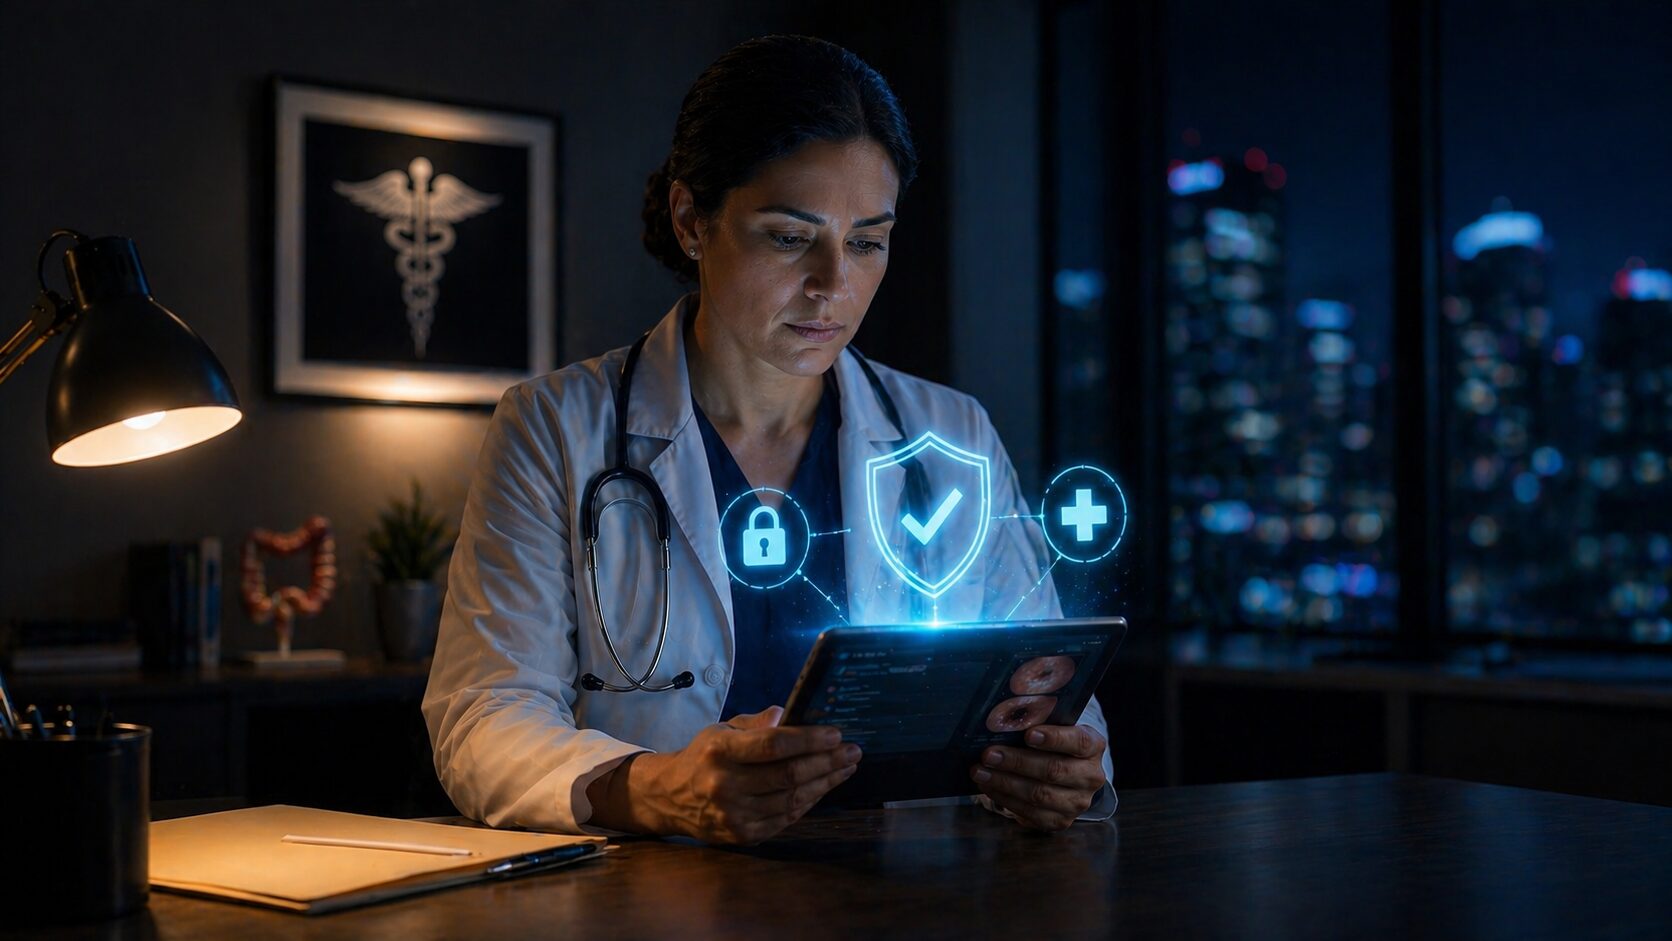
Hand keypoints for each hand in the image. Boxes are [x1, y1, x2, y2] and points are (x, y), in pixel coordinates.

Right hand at [599, 706, 860, 843]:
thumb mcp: (722, 730)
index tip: (835, 734)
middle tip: (852, 751)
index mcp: (720, 751)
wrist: (669, 797)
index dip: (808, 741)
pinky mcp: (742, 834)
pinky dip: (808, 802)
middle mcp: (725, 785)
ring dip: (825, 783)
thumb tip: (786, 714)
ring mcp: (734, 814)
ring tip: (846, 768)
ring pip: (792, 799)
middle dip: (826, 762)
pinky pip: (785, 818)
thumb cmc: (703, 756)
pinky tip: (823, 787)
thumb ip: (756, 724)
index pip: (773, 746)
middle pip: (788, 775)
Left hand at [970, 723, 1105, 831]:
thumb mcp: (1055, 729)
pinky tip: (988, 787)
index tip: (1029, 734)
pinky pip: (1030, 813)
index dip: (1054, 739)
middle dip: (1017, 762)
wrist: (1068, 776)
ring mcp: (1078, 802)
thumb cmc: (1054, 744)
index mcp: (1093, 746)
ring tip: (981, 772)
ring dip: (1005, 782)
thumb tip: (1004, 721)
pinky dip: (1005, 798)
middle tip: (989, 754)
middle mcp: (1091, 776)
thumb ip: (1037, 724)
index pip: (1078, 742)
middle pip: (1054, 770)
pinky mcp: (1060, 821)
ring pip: (1039, 794)